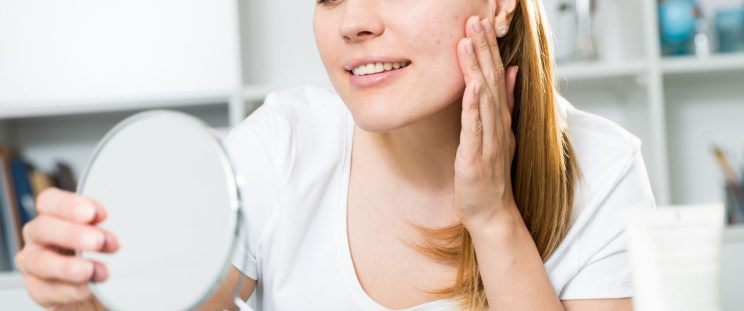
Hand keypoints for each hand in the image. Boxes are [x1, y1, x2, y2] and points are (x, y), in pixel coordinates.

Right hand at [15, 188, 118, 309]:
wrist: (95, 289)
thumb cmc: (102, 252)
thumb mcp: (109, 233)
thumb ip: (110, 225)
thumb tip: (135, 219)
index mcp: (54, 215)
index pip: (49, 201)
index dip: (69, 205)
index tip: (99, 214)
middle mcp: (40, 236)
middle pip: (43, 228)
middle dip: (73, 234)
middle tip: (99, 241)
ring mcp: (35, 263)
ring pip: (40, 261)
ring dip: (69, 266)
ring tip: (96, 271)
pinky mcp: (39, 289)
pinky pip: (47, 290)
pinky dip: (69, 290)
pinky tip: (88, 289)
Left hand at [454, 15, 518, 230]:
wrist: (493, 212)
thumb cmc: (491, 174)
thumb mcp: (500, 132)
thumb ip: (506, 102)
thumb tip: (512, 71)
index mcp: (500, 117)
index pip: (496, 75)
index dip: (489, 47)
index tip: (482, 21)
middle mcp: (498, 124)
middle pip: (491, 79)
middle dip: (483, 48)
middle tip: (476, 19)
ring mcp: (489, 140)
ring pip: (484, 97)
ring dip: (476, 68)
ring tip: (468, 40)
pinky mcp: (477, 157)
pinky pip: (476, 127)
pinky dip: (474, 105)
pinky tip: (472, 85)